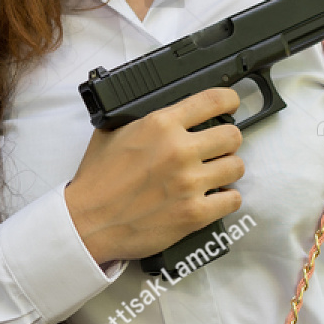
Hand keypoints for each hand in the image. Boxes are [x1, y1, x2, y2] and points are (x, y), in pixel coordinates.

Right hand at [64, 87, 244, 264]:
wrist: (88, 223)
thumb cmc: (97, 181)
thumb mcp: (112, 133)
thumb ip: (143, 119)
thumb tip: (166, 112)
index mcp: (160, 125)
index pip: (213, 100)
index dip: (229, 100)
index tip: (231, 104)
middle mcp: (179, 150)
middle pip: (233, 136)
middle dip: (226, 142)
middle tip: (216, 149)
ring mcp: (189, 183)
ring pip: (236, 167)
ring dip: (227, 171)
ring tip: (213, 175)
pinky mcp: (195, 213)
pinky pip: (233, 199)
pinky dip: (226, 199)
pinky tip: (214, 198)